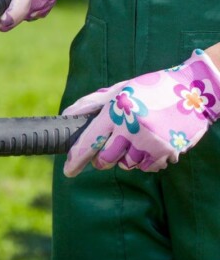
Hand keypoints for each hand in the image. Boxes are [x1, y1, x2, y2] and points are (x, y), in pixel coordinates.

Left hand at [61, 49, 219, 176]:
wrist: (193, 89)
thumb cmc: (149, 88)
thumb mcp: (118, 89)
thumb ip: (91, 103)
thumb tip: (66, 116)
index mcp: (116, 110)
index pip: (90, 141)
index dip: (76, 159)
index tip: (68, 171)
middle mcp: (132, 127)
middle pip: (107, 159)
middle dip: (102, 160)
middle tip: (106, 152)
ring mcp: (151, 141)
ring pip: (127, 164)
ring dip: (126, 158)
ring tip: (135, 140)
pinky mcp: (168, 151)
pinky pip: (148, 167)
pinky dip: (145, 161)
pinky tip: (150, 145)